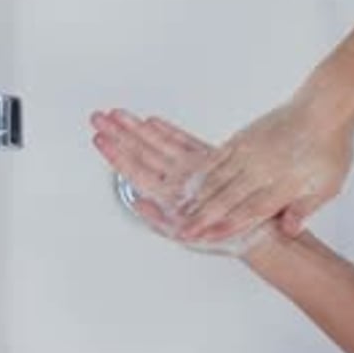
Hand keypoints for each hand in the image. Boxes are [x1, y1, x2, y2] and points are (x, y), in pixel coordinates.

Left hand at [90, 109, 265, 255]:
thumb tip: (137, 203)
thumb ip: (160, 220)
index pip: (135, 170)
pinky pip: (183, 142)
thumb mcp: (188, 235)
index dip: (115, 153)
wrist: (255, 231)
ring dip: (136, 128)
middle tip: (98, 118)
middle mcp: (174, 180)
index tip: (99, 138)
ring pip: (157, 143)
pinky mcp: (208, 162)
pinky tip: (154, 122)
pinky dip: (167, 131)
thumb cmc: (223, 238)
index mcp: (166, 196)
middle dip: (118, 133)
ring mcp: (189, 169)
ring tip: (118, 113)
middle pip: (140, 151)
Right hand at [177, 95, 353, 243]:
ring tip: (179, 212)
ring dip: (196, 198)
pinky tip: (190, 183)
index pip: (249, 212)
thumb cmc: (327, 147)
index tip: (206, 238)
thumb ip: (305, 208)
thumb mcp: (328, 185)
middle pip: (226, 198)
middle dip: (202, 218)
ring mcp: (248, 152)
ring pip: (216, 179)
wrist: (322, 109)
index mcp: (282, 185)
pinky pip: (215, 158)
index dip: (226, 227)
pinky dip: (201, 173)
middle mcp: (261, 169)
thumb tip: (290, 230)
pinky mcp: (241, 138)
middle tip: (183, 231)